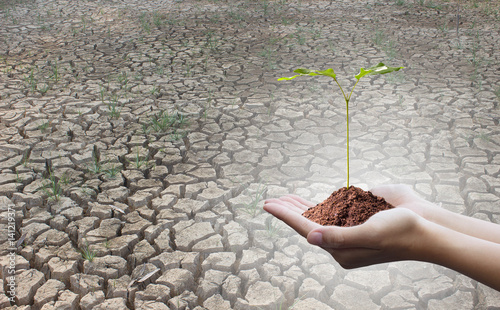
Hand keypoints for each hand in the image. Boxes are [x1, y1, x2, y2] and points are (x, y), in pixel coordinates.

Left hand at [264, 194, 424, 268]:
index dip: (286, 215)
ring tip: (284, 199)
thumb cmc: (401, 232)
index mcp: (342, 249)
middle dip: (289, 210)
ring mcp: (349, 229)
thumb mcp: (370, 234)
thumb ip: (340, 236)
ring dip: (301, 207)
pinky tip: (310, 201)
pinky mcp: (358, 218)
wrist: (428, 226)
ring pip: (318, 217)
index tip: (269, 205)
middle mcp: (342, 240)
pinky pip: (333, 212)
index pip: (306, 228)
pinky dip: (319, 205)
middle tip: (270, 201)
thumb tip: (310, 237)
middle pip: (308, 223)